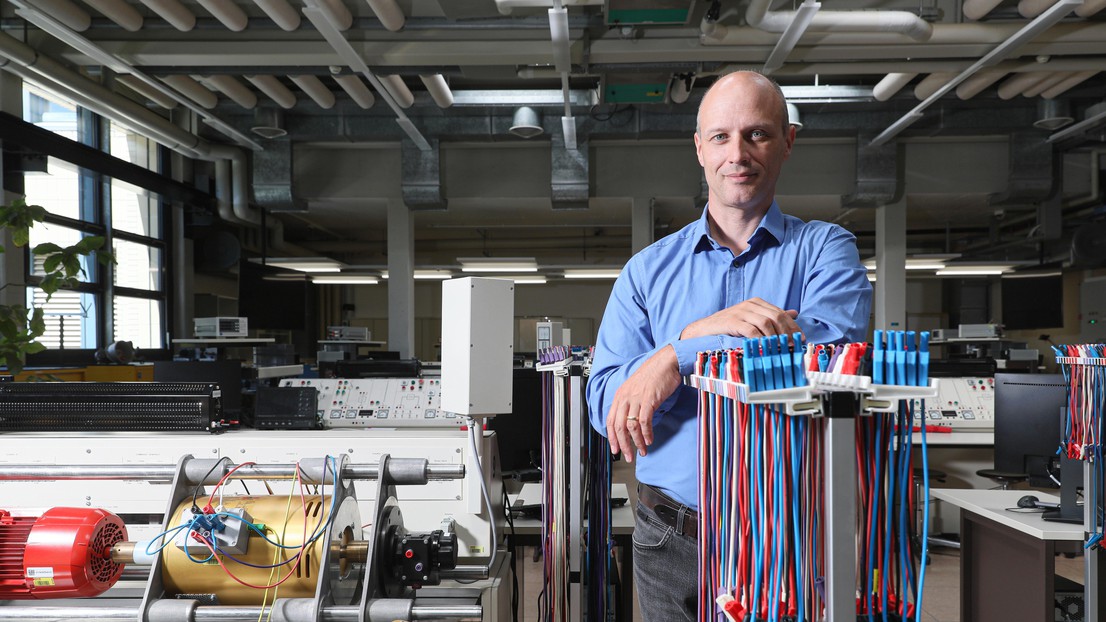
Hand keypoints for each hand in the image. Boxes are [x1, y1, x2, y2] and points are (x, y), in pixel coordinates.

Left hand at [606, 346, 680, 462]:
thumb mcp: (636, 389)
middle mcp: (625, 397)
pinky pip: (644, 421)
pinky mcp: (648, 400)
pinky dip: (646, 433)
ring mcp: (636, 398)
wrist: (666, 361)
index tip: (615, 449)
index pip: (610, 421)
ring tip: (642, 451)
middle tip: (628, 456)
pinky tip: (649, 439)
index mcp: (620, 395)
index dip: (612, 438)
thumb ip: (631, 403)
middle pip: (618, 427)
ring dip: (636, 442)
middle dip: (623, 445)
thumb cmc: (654, 375)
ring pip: (631, 427)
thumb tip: (631, 422)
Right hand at [680, 297, 800, 339]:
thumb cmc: (729, 326)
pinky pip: (751, 330)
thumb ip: (771, 315)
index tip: (801, 339)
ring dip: (777, 337)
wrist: (704, 330)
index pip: (780, 312)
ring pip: (766, 322)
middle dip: (787, 332)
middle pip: (776, 316)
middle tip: (794, 345)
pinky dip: (761, 339)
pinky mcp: (732, 321)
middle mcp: (750, 305)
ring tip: (782, 348)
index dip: (792, 326)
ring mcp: (741, 312)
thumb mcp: (752, 318)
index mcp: (757, 303)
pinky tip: (766, 347)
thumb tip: (794, 313)